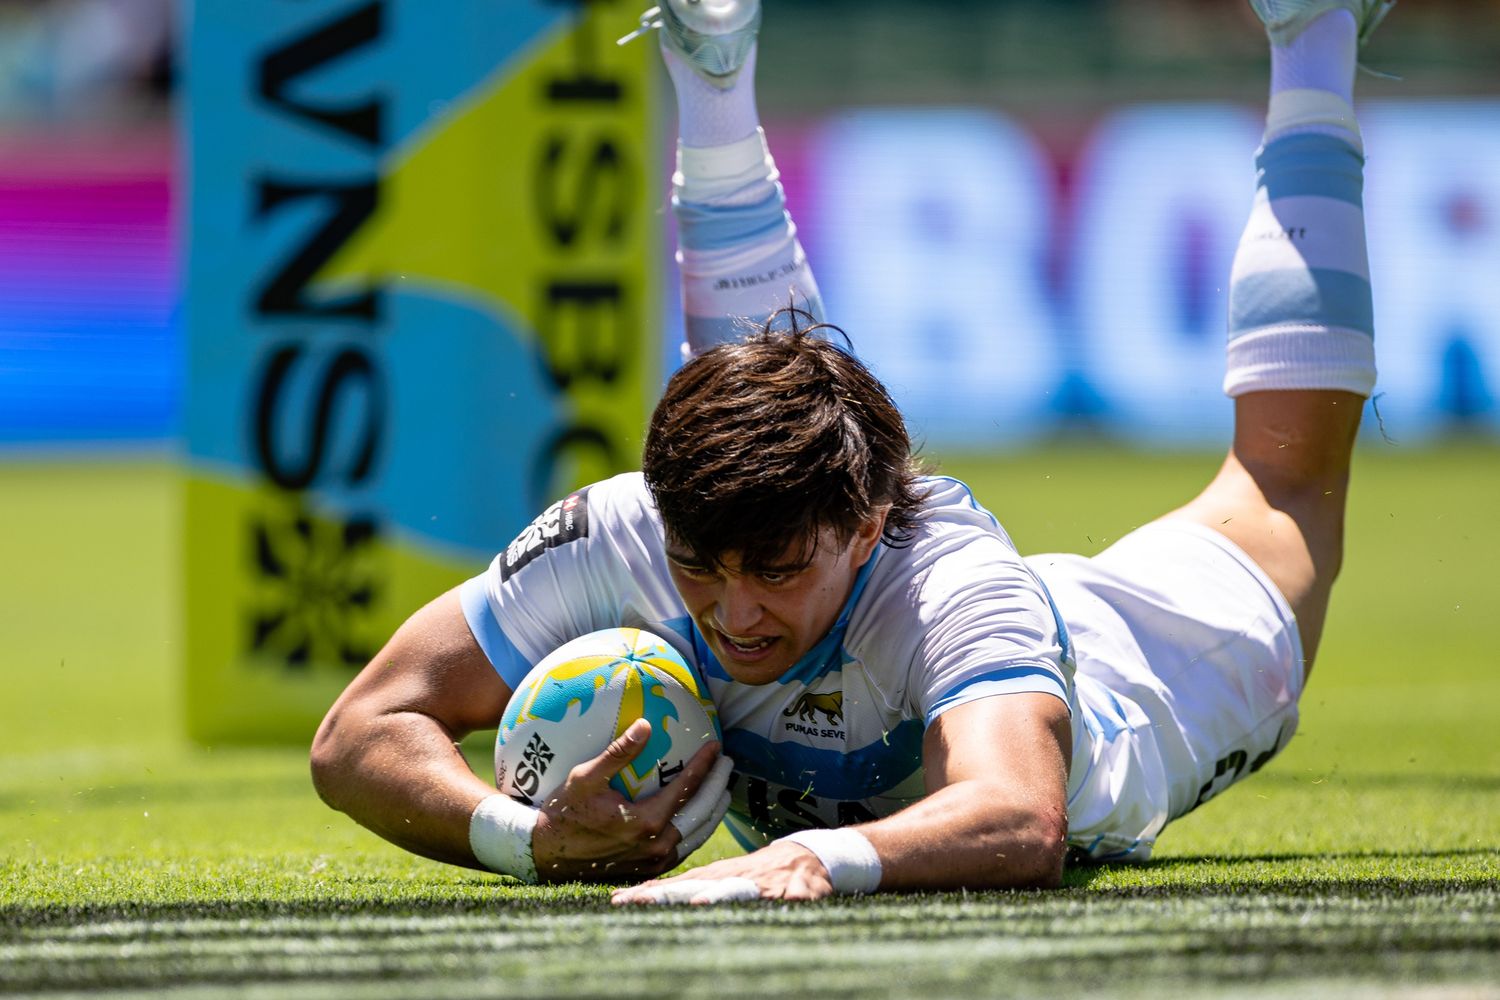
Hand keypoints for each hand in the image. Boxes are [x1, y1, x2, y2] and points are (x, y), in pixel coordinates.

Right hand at [530, 719, 725, 882]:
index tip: (716, 746)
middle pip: (702, 813)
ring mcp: (654, 861)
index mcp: (646, 822)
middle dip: (718, 787)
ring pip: (697, 834)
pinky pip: (683, 847)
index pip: (686, 789)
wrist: (546, 855)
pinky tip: (698, 815)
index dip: (705, 765)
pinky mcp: (649, 870)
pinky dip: (696, 828)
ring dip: (712, 810)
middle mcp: (656, 846)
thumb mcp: (585, 778)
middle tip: (728, 765)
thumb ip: (618, 753)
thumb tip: (645, 725)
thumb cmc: (563, 812)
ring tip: (722, 789)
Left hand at [610, 840, 831, 904]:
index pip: (675, 887)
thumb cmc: (754, 873)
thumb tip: (635, 896)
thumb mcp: (718, 878)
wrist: (806, 857)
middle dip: (670, 895)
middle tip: (643, 903)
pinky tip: (787, 903)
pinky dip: (790, 898)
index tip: (618, 902)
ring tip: (700, 905)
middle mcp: (734, 879)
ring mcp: (764, 883)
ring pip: (740, 890)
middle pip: (697, 887)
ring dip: (720, 895)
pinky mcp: (797, 889)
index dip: (647, 895)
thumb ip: (683, 889)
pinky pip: (795, 895)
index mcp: (715, 878)